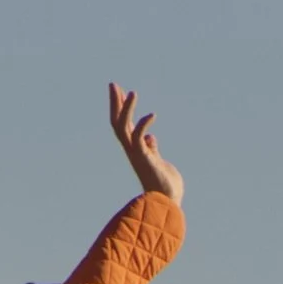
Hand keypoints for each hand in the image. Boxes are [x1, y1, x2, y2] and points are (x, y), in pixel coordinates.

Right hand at [108, 84, 183, 205]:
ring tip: (132, 93)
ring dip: (126, 109)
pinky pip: (139, 138)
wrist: (168, 199)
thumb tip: (150, 138)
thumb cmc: (164, 183)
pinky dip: (144, 125)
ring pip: (124, 128)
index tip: (121, 90)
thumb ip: (151, 149)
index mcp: (135, 149)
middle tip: (114, 84)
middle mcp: (132, 150)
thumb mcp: (157, 160)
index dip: (121, 107)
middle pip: (117, 123)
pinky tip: (152, 115)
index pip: (124, 124)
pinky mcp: (144, 158)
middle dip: (116, 103)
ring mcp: (137, 154)